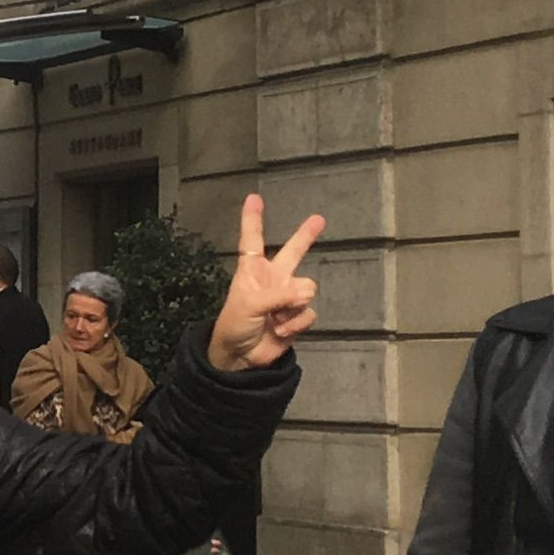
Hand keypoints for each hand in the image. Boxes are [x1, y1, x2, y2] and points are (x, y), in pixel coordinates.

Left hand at [207, 193, 324, 370]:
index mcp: (252, 271)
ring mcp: (286, 297)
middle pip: (293, 252)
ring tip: (274, 318)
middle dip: (306, 235)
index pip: (252, 240)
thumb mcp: (248, 304)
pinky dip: (296, 324)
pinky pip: (309, 313)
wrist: (240, 357)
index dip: (253, 219)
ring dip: (292, 307)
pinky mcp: (297, 317)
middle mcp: (272, 279)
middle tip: (319, 218)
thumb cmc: (234, 325)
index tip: (254, 198)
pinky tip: (280, 330)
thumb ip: (277, 295)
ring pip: (307, 289)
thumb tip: (304, 294)